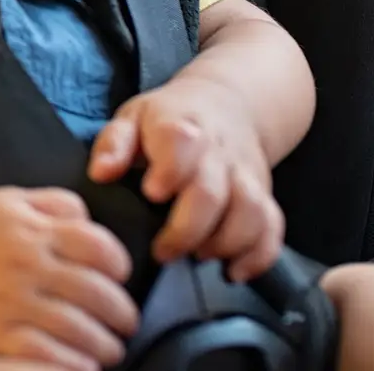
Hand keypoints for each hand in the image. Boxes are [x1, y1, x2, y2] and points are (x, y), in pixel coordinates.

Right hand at [0, 186, 138, 369]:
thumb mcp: (11, 200)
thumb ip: (56, 204)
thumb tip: (93, 223)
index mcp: (31, 228)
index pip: (98, 246)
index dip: (120, 264)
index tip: (121, 276)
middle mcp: (24, 263)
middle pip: (96, 292)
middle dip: (122, 313)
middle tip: (127, 322)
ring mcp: (9, 301)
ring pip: (78, 329)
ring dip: (106, 345)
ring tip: (112, 350)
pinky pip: (46, 354)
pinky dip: (74, 364)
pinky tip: (86, 366)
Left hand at [86, 79, 283, 281]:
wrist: (225, 103)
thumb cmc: (169, 118)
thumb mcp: (132, 117)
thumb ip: (113, 144)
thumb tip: (101, 173)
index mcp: (182, 128)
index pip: (181, 145)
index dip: (170, 171)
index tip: (152, 193)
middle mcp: (218, 152)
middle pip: (212, 193)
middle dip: (187, 230)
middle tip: (163, 251)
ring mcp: (245, 174)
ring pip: (251, 212)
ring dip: (226, 244)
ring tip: (198, 256)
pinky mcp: (264, 194)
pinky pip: (273, 227)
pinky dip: (259, 255)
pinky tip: (233, 270)